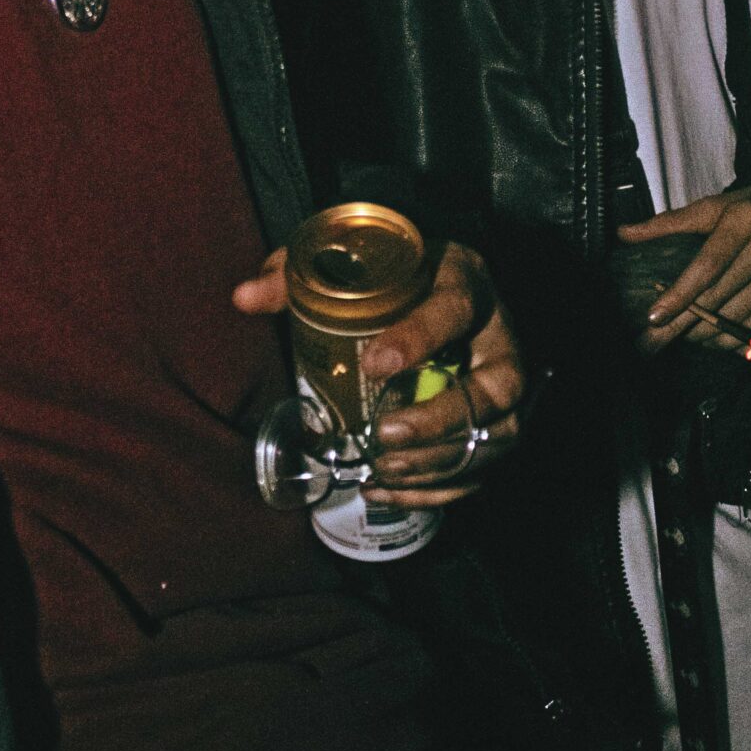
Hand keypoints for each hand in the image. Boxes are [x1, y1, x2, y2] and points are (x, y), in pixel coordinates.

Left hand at [236, 239, 525, 507]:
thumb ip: (300, 273)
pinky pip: (485, 467)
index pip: (454, 307)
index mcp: (464, 279)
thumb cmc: (394, 274)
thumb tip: (244, 297)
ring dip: (440, 462)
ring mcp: (505, 382)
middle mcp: (499, 333)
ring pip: (496, 435)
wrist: (435, 285)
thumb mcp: (353, 260)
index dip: (419, 338)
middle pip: (495, 387)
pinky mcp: (500, 422)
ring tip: (385, 468)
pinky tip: (389, 491)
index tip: (374, 363)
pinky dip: (439, 490)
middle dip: (439, 419)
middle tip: (384, 435)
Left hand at [620, 177, 750, 353]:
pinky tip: (713, 341)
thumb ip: (673, 221)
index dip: (678, 295)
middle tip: (650, 343)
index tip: (654, 316)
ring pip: (736, 315)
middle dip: (679, 324)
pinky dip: (733, 336)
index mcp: (743, 220)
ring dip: (704, 334)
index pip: (705, 265)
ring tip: (677, 342)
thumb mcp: (724, 204)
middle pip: (716, 296)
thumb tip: (624, 234)